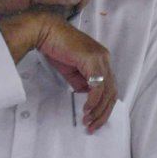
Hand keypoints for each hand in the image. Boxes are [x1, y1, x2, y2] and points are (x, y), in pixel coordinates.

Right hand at [0, 12, 117, 132]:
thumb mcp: (70, 69)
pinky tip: (86, 108)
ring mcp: (100, 58)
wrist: (45, 31)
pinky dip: (93, 100)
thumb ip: (80, 81)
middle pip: (112, 92)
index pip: (109, 87)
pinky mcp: (92, 60)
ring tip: (88, 121)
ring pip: (107, 91)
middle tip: (93, 126)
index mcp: (101, 60)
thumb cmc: (55, 46)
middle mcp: (105, 58)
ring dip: (98, 109)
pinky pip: (98, 85)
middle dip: (103, 113)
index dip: (103, 106)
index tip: (94, 119)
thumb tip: (86, 94)